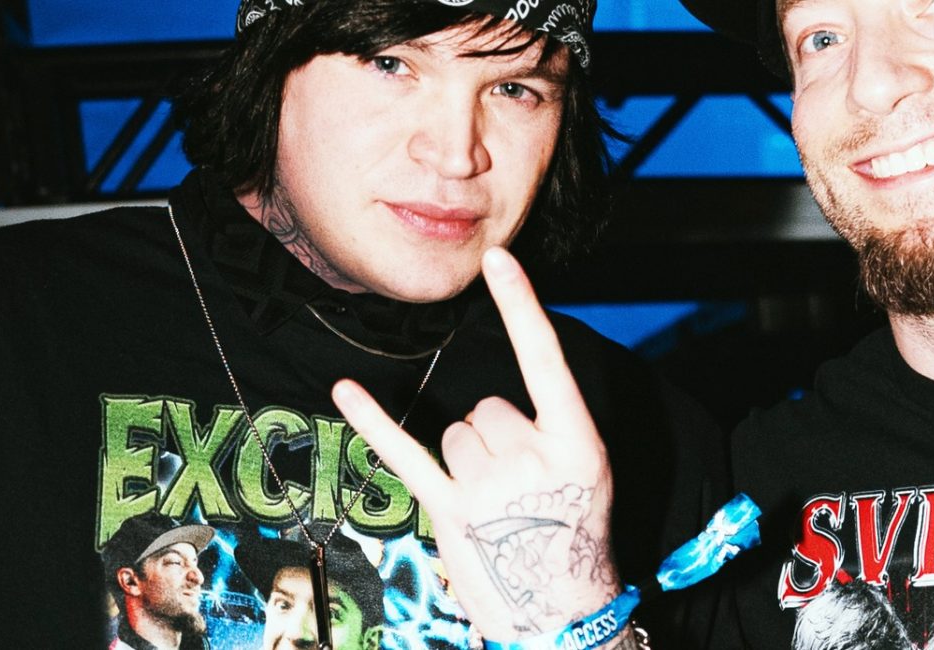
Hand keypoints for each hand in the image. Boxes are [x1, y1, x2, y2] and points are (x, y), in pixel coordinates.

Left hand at [333, 247, 619, 640]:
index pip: (545, 359)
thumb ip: (552, 429)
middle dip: (496, 440)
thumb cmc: (575, 534)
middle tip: (516, 488)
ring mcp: (489, 487)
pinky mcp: (449, 511)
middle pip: (487, 409)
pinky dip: (374, 420)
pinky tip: (345, 389)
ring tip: (493, 503)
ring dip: (468, 460)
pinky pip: (406, 451)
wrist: (564, 610)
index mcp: (576, 442)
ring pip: (456, 431)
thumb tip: (493, 409)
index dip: (522, 306)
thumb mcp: (588, 473)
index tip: (499, 257)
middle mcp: (531, 458)